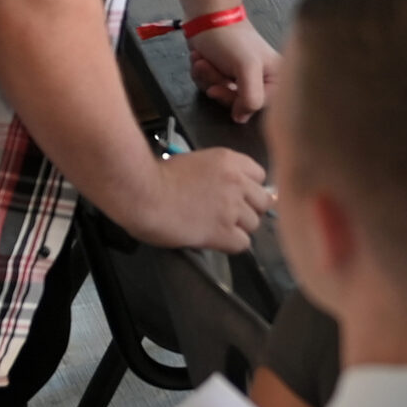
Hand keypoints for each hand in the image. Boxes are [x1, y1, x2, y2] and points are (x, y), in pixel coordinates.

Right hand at [122, 146, 269, 252]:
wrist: (144, 193)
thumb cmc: (158, 177)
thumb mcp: (195, 162)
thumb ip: (217, 173)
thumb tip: (226, 186)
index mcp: (230, 161)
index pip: (260, 176)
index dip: (250, 189)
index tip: (238, 196)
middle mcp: (238, 182)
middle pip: (263, 201)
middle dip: (249, 209)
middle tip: (230, 215)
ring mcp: (233, 208)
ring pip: (254, 224)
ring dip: (239, 228)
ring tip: (218, 229)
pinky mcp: (223, 231)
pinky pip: (243, 244)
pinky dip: (231, 245)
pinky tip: (216, 241)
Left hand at [188, 20, 279, 122]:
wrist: (206, 16)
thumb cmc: (230, 39)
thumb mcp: (247, 68)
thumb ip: (252, 98)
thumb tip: (242, 118)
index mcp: (277, 77)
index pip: (258, 107)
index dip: (235, 102)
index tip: (218, 89)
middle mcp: (261, 79)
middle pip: (236, 103)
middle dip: (216, 85)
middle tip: (210, 68)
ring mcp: (240, 77)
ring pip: (220, 95)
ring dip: (206, 78)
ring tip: (204, 59)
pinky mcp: (223, 73)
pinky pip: (209, 86)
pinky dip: (201, 74)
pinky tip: (200, 59)